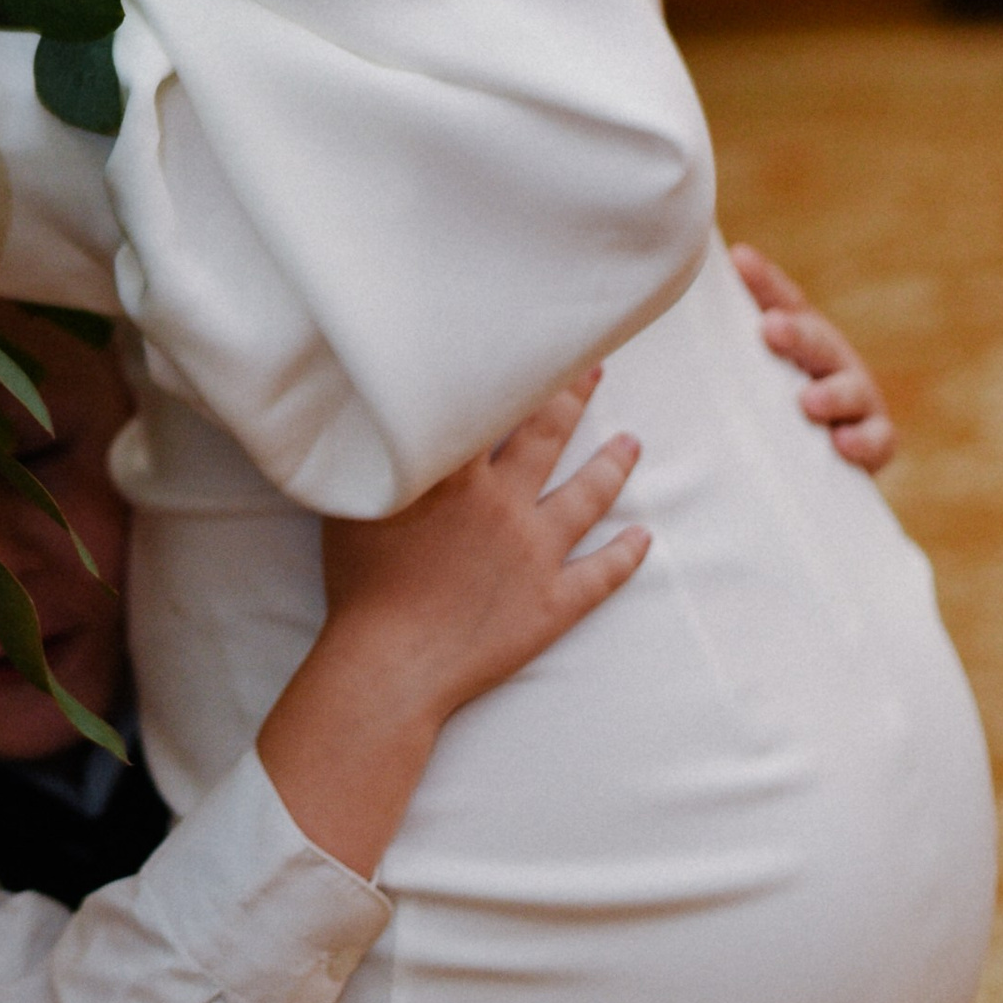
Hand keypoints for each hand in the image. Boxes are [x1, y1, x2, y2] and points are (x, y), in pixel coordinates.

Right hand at [318, 366, 646, 727]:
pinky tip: (644, 538)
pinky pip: (599, 576)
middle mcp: (506, 503)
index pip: (499, 403)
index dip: (522, 366)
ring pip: (586, 497)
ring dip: (612, 465)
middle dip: (573, 395)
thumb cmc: (360, 581)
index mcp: (459, 473)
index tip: (539, 335)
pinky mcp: (552, 605)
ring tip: (632, 440)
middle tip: (595, 364)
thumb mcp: (357, 495)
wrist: (391, 667)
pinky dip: (624, 557)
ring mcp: (535, 555)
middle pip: (549, 435)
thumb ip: (377, 448)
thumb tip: (377, 404)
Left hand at [731, 244, 895, 471]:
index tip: (739, 260)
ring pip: (849, 386)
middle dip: (795, 333)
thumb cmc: (761, 406)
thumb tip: (630, 314)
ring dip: (831, 392)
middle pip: (814, 337)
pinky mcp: (874, 439)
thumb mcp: (739, 370)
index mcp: (794, 333)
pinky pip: (876, 439)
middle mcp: (827, 358)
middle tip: (772, 329)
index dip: (763, 280)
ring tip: (808, 401)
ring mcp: (856, 397)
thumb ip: (711, 342)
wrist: (812, 465)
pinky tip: (842, 444)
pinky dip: (863, 441)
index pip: (780, 299)